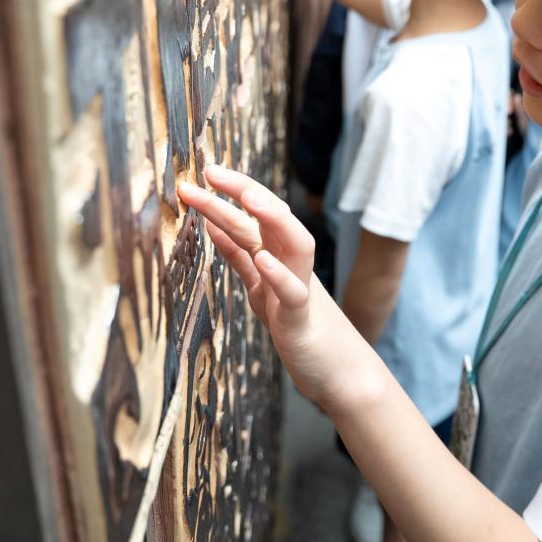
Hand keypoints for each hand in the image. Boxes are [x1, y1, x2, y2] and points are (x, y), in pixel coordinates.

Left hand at [177, 166, 374, 411]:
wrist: (335, 370)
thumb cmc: (296, 325)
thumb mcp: (259, 287)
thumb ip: (239, 256)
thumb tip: (213, 224)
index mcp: (280, 254)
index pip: (260, 210)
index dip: (236, 188)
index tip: (206, 171)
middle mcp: (293, 264)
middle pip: (274, 218)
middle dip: (243, 191)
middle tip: (210, 172)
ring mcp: (300, 288)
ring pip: (293, 244)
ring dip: (271, 219)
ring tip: (246, 198)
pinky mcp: (301, 319)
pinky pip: (293, 293)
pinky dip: (278, 275)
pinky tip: (262, 260)